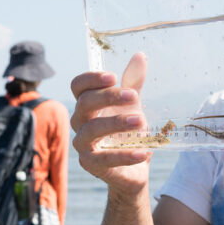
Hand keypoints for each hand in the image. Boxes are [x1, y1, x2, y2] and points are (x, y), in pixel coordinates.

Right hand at [70, 52, 151, 197]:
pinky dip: (125, 155)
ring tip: (142, 121)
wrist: (134, 168)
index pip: (78, 86)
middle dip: (108, 98)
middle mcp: (80, 123)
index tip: (113, 76)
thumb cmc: (128, 133)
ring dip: (116, 123)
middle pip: (84, 104)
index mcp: (87, 105)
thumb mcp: (133, 106)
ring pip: (91, 130)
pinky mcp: (91, 165)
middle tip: (134, 96)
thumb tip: (140, 56)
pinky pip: (105, 159)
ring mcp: (83, 145)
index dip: (92, 79)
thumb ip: (133, 83)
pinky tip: (145, 151)